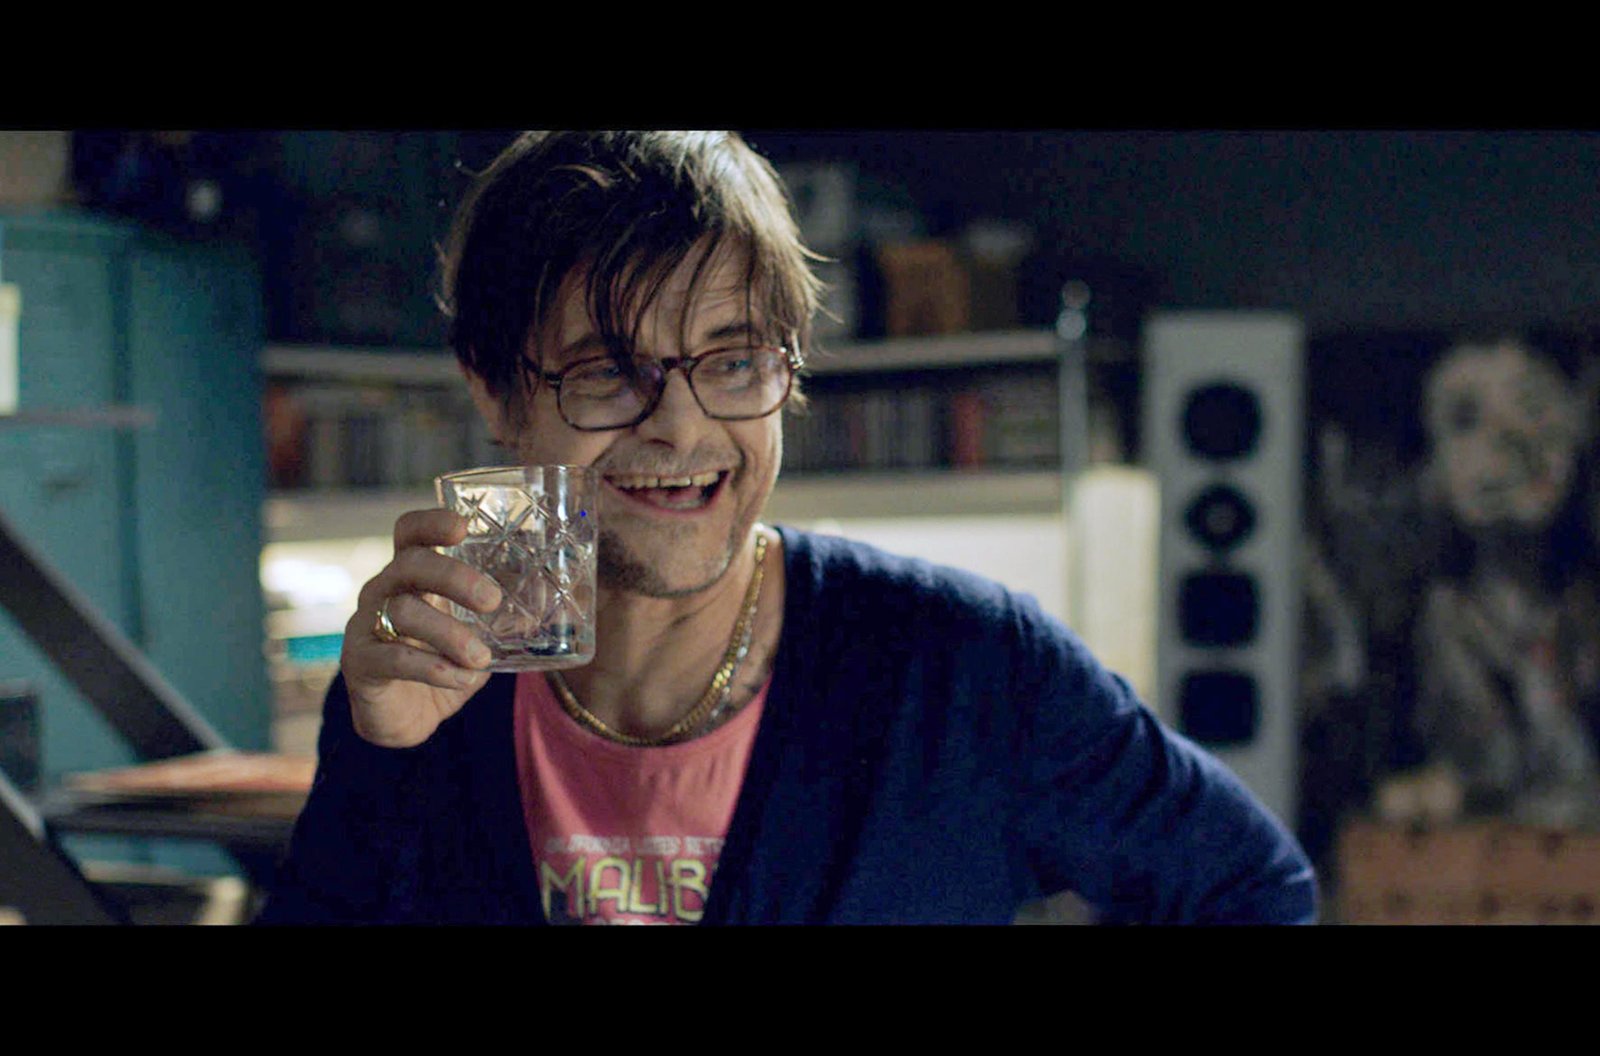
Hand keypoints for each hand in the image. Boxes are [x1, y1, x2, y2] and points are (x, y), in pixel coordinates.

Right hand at [340, 509, 502, 747]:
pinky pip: (393, 657)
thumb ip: (502, 620)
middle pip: (410, 564)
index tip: (463, 526)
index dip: (431, 522)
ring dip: (449, 633)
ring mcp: (366, 625)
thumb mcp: (474, 635)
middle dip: (453, 576)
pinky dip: (431, 667)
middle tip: (491, 600)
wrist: (401, 717)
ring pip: (402, 611)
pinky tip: (460, 678)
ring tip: (481, 658)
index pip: (409, 533)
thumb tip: (547, 604)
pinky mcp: (360, 663)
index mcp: (409, 576)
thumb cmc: (439, 662)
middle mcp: (383, 591)